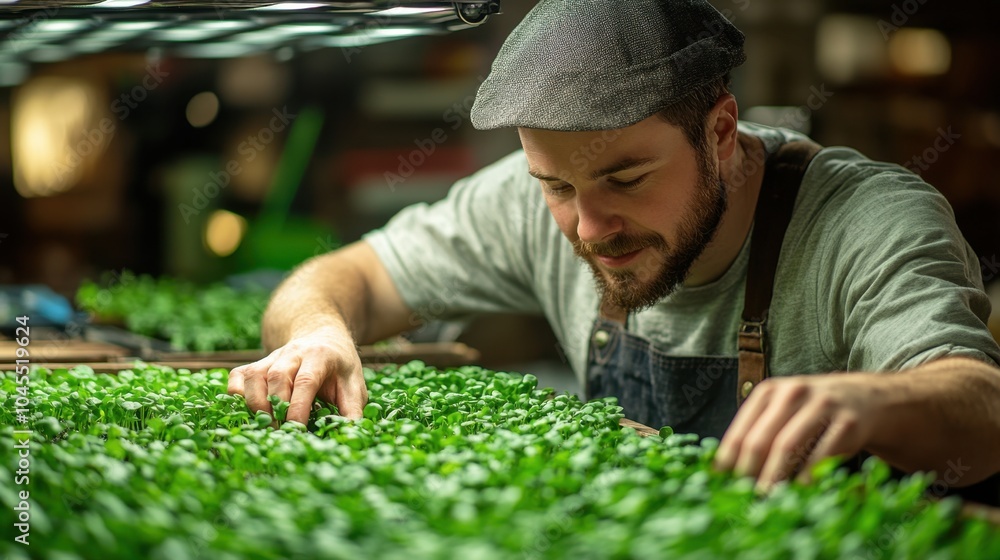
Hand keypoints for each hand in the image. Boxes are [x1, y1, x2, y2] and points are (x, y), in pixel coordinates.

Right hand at [227, 328, 367, 423]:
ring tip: (267, 426)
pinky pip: (238, 377)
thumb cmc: (339, 366)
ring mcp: (271, 357)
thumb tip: (350, 434)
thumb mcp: (354, 383)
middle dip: (277, 408)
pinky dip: (236, 395)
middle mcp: (292, 353)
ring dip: (256, 404)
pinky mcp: (256, 364)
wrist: (322, 337)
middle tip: (282, 433)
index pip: (306, 380)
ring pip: (254, 377)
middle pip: (277, 377)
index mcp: (320, 355)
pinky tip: (249, 412)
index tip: (297, 429)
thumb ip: (352, 409)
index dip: (298, 406)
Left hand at [714, 373, 883, 490]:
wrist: (865, 398)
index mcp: (769, 392)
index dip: (729, 461)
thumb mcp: (783, 411)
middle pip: (760, 440)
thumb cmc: (812, 412)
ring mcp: (821, 405)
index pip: (741, 431)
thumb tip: (726, 471)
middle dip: (748, 473)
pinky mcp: (847, 422)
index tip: (721, 484)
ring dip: (774, 477)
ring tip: (766, 497)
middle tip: (742, 497)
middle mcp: (793, 393)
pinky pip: (821, 454)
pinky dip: (807, 475)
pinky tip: (799, 490)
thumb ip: (758, 432)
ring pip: (788, 446)